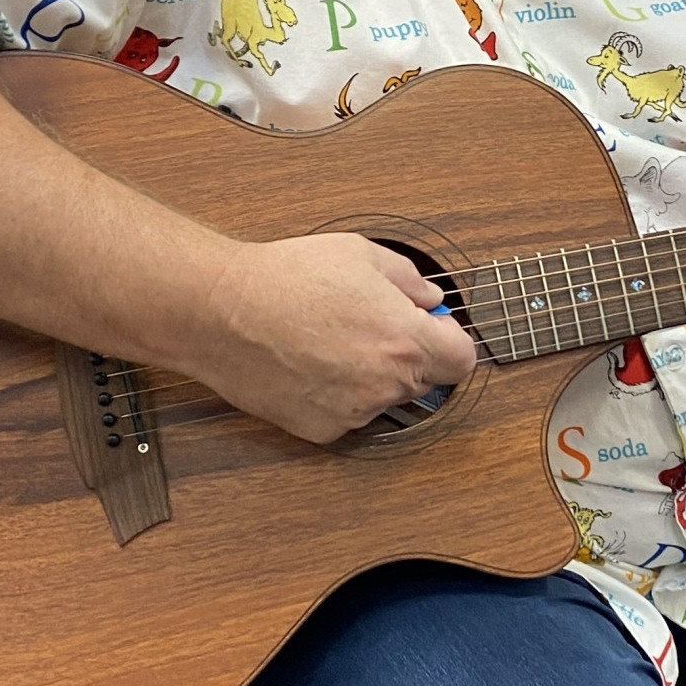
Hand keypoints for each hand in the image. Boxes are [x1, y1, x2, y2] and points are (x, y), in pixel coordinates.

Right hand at [192, 232, 476, 443]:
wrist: (222, 312)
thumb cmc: (286, 278)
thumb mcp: (360, 255)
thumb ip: (408, 279)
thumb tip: (429, 296)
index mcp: (406, 341)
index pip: (462, 360)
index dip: (449, 340)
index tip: (432, 328)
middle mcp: (385, 384)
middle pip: (424, 380)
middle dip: (408, 355)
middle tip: (369, 324)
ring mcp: (353, 412)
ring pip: (382, 398)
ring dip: (370, 376)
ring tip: (328, 340)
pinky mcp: (321, 430)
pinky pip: (346, 414)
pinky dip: (336, 394)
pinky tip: (308, 363)